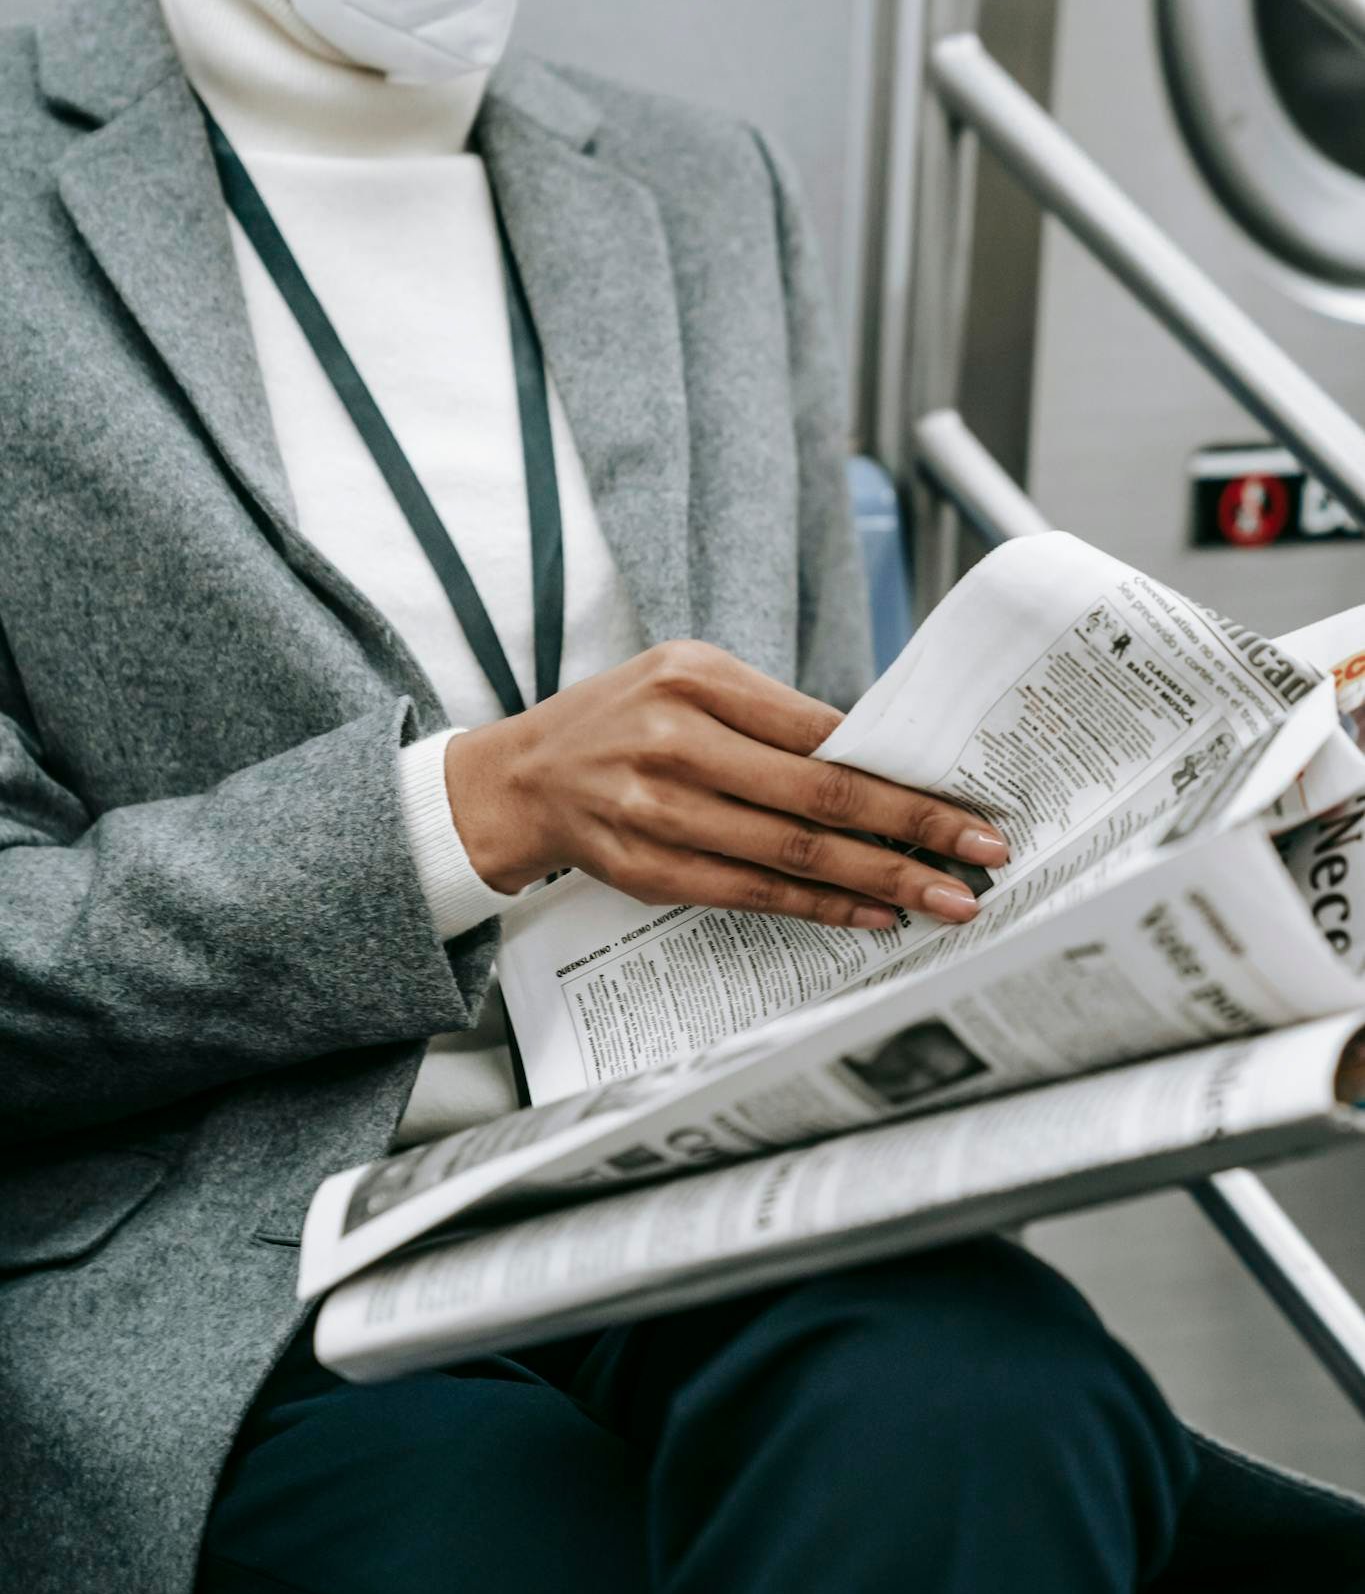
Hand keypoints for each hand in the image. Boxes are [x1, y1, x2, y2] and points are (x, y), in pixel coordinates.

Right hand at [443, 642, 1008, 928]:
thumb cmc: (622, 721)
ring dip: (881, 881)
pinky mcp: (650, 872)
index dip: (900, 771)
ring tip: (944, 899)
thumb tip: (876, 761)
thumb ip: (773, 714)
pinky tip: (872, 914)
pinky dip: (821, 908)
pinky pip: (754, 895)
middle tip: (983, 854)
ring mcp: (660, 813)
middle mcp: (677, 743)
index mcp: (696, 680)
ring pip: (794, 855)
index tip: (965, 796)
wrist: (522, 779)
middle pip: (820, 796)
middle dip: (914, 830)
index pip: (823, 733)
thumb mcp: (689, 681)